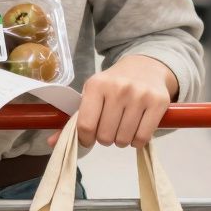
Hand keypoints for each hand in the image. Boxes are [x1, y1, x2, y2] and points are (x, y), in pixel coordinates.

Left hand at [49, 55, 177, 148]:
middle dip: (105, 139)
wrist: (144, 68)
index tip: (88, 139)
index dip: (85, 139)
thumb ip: (73, 120)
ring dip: (121, 141)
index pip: (86, 125)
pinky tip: (134, 131)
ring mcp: (140, 95)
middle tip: (108, 130)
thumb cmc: (112, 86)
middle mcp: (118, 88)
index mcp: (96, 85)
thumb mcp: (91, 95)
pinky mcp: (158, 102)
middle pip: (105, 136)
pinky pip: (143, 138)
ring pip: (124, 139)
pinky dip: (137, 142)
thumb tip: (52, 143)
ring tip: (121, 129)